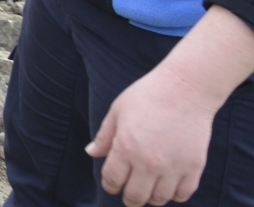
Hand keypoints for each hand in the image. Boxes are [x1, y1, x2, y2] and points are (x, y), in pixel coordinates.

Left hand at [88, 64, 217, 205]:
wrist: (185, 90)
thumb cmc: (147, 96)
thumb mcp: (117, 112)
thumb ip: (104, 137)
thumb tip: (90, 153)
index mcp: (125, 148)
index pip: (112, 180)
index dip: (110, 186)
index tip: (113, 185)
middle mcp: (148, 162)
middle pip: (135, 197)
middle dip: (129, 198)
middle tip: (130, 194)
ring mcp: (173, 167)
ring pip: (159, 199)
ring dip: (151, 197)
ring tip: (149, 188)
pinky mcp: (194, 167)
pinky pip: (183, 195)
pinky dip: (174, 195)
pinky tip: (169, 185)